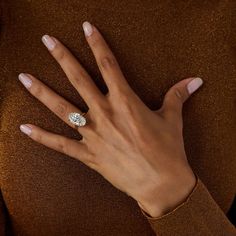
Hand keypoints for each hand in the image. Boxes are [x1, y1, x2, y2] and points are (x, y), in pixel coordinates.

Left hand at [18, 21, 202, 217]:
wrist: (162, 184)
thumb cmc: (168, 150)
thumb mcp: (172, 118)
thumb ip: (178, 95)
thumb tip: (195, 81)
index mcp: (126, 102)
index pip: (108, 65)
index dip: (97, 44)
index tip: (86, 28)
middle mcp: (106, 114)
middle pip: (79, 79)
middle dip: (62, 57)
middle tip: (47, 40)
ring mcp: (94, 135)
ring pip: (62, 109)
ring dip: (42, 92)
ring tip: (24, 77)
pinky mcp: (89, 155)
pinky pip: (60, 145)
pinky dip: (42, 137)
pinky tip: (24, 128)